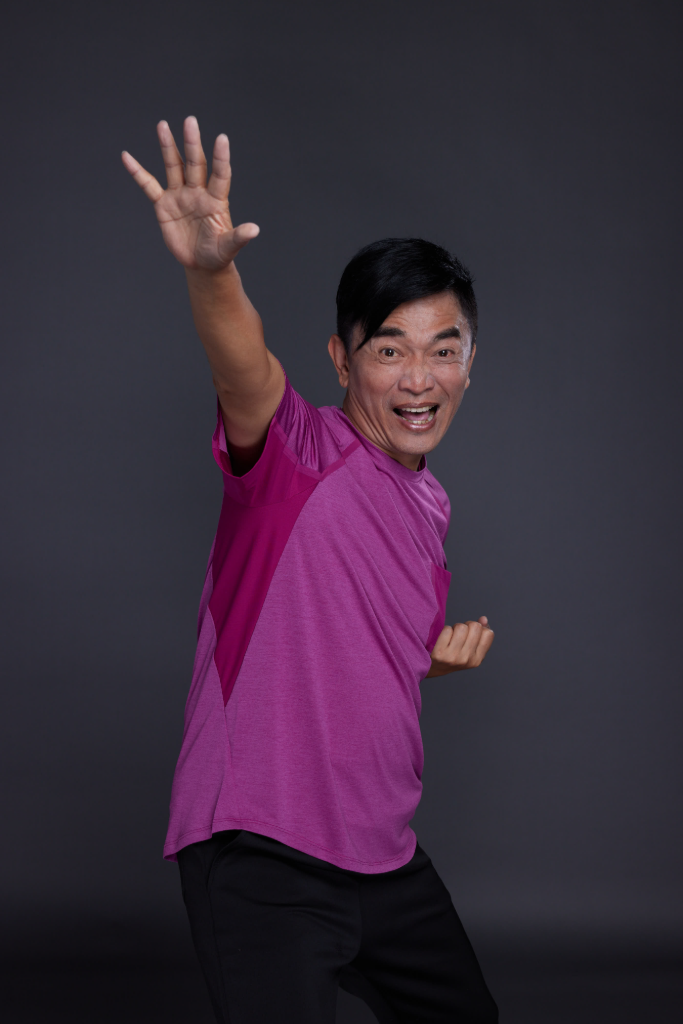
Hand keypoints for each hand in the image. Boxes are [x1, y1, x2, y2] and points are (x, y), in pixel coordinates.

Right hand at [121, 117, 258, 270]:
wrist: (201, 263)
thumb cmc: (218, 253)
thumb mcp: (228, 247)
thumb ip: (239, 237)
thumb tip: (255, 230)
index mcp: (216, 201)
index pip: (220, 175)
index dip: (220, 158)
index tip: (222, 138)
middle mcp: (198, 193)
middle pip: (194, 164)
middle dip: (192, 143)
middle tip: (190, 121)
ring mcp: (180, 196)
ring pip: (173, 167)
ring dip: (167, 146)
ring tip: (163, 125)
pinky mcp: (164, 205)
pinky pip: (148, 185)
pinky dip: (137, 172)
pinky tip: (127, 157)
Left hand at [426, 616, 493, 676]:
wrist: (434, 668)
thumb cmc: (453, 655)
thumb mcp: (470, 649)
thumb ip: (480, 635)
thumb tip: (484, 619)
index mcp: (477, 659)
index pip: (488, 634)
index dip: (480, 628)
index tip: (471, 633)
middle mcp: (467, 659)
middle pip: (475, 627)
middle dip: (467, 624)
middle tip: (460, 632)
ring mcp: (453, 657)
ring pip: (461, 627)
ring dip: (455, 627)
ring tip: (451, 635)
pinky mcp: (439, 654)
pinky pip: (447, 630)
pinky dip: (445, 630)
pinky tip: (443, 639)